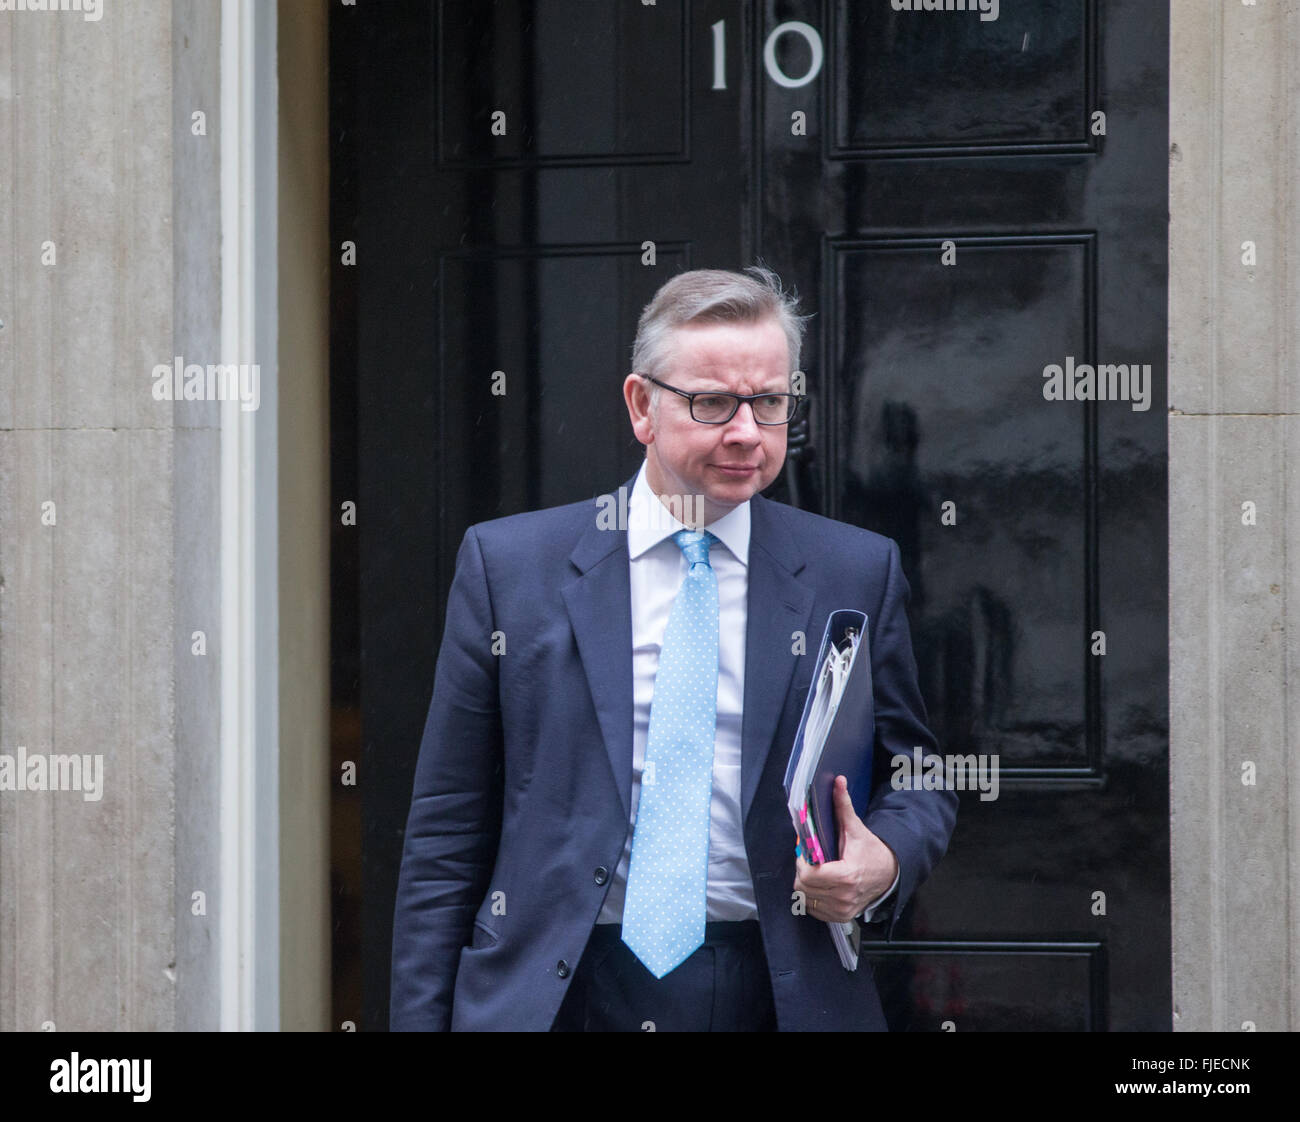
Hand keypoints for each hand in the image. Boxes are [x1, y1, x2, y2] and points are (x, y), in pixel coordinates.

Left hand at [794, 775, 898, 923]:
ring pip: (806, 898)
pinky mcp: (841, 917)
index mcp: (846, 875)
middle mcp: (844, 897)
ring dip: (806, 884)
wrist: (890, 874)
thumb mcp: (856, 829)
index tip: (807, 852)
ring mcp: (842, 910)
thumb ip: (843, 806)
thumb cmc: (871, 851)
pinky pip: (813, 909)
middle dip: (802, 870)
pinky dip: (812, 897)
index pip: (808, 875)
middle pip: (803, 886)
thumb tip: (838, 782)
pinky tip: (821, 884)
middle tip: (809, 860)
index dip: (803, 862)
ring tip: (815, 870)